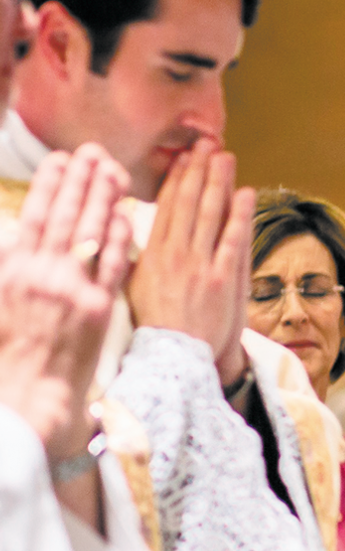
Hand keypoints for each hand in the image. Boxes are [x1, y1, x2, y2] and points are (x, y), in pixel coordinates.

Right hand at [0, 142, 130, 459]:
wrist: (31, 397)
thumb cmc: (10, 355)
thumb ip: (8, 266)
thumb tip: (14, 237)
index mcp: (13, 269)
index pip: (34, 214)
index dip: (51, 183)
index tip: (62, 160)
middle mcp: (41, 272)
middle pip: (66, 213)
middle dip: (81, 178)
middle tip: (94, 152)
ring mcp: (71, 288)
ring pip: (90, 230)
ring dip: (103, 195)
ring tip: (113, 170)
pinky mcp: (98, 308)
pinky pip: (112, 262)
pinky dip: (119, 235)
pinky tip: (126, 212)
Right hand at [127, 138, 255, 364]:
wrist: (175, 358)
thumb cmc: (155, 326)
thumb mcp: (131, 288)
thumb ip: (131, 258)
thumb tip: (122, 231)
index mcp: (153, 255)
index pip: (166, 207)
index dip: (176, 179)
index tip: (182, 157)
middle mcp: (176, 255)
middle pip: (189, 203)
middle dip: (198, 169)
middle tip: (206, 144)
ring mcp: (201, 266)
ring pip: (211, 214)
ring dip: (219, 181)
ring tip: (225, 157)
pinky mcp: (223, 279)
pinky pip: (233, 239)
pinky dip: (240, 214)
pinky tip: (245, 192)